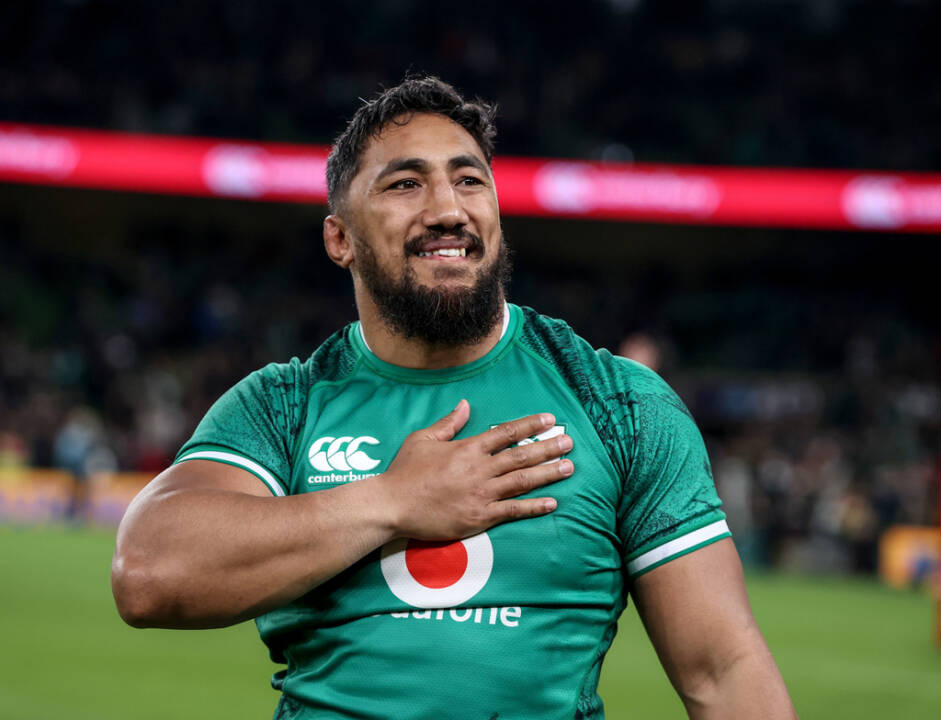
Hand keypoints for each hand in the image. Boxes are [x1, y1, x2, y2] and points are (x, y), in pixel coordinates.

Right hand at [378, 399, 573, 539]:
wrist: (392, 505)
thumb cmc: (404, 472)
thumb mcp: (422, 439)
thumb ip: (448, 423)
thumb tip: (465, 405)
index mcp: (467, 448)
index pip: (506, 432)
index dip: (530, 425)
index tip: (550, 420)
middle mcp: (479, 469)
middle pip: (521, 455)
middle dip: (548, 447)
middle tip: (570, 442)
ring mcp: (481, 494)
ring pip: (522, 480)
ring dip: (548, 473)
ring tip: (569, 467)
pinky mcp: (479, 517)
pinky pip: (512, 511)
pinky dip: (534, 507)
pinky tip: (552, 502)